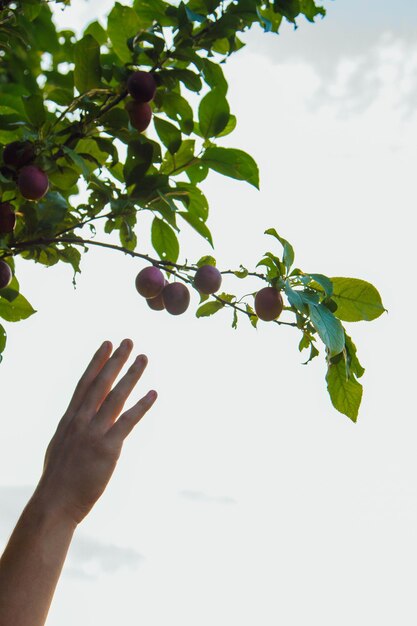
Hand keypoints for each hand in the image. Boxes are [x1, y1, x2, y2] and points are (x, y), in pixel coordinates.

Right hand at [33, 339, 156, 524]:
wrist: (55, 503)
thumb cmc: (58, 479)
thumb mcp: (61, 446)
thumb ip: (73, 430)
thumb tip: (80, 421)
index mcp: (70, 419)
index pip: (85, 383)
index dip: (97, 362)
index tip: (107, 344)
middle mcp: (81, 421)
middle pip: (100, 383)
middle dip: (115, 360)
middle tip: (128, 341)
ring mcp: (93, 433)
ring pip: (115, 397)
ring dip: (131, 375)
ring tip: (143, 358)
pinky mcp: (107, 448)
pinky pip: (127, 422)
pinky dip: (141, 406)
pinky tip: (153, 394)